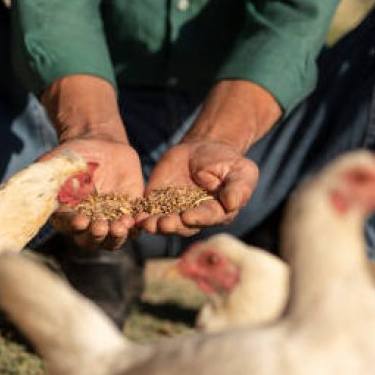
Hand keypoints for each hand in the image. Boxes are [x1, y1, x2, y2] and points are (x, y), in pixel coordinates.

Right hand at [40, 75, 143, 250]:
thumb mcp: (54, 163)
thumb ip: (43, 178)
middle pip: (91, 239)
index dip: (72, 225)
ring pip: (113, 239)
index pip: (67, 226)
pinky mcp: (129, 212)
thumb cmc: (71, 154)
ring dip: (116, 236)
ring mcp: (110, 220)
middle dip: (96, 234)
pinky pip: (134, 226)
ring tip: (121, 225)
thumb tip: (25, 189)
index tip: (78, 219)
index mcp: (66, 215)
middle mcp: (87, 223)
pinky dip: (136, 226)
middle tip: (101, 226)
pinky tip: (138, 220)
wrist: (100, 144)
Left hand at [137, 140, 258, 236]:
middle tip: (162, 224)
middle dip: (172, 225)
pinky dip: (141, 216)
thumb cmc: (226, 161)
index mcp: (217, 212)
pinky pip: (149, 212)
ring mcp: (175, 211)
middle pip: (183, 225)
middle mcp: (195, 217)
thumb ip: (239, 187)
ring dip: (154, 225)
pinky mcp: (158, 202)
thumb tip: (234, 203)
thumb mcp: (240, 170)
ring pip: (164, 223)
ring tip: (145, 223)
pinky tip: (134, 216)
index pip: (207, 217)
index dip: (198, 218)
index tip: (188, 216)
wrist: (202, 148)